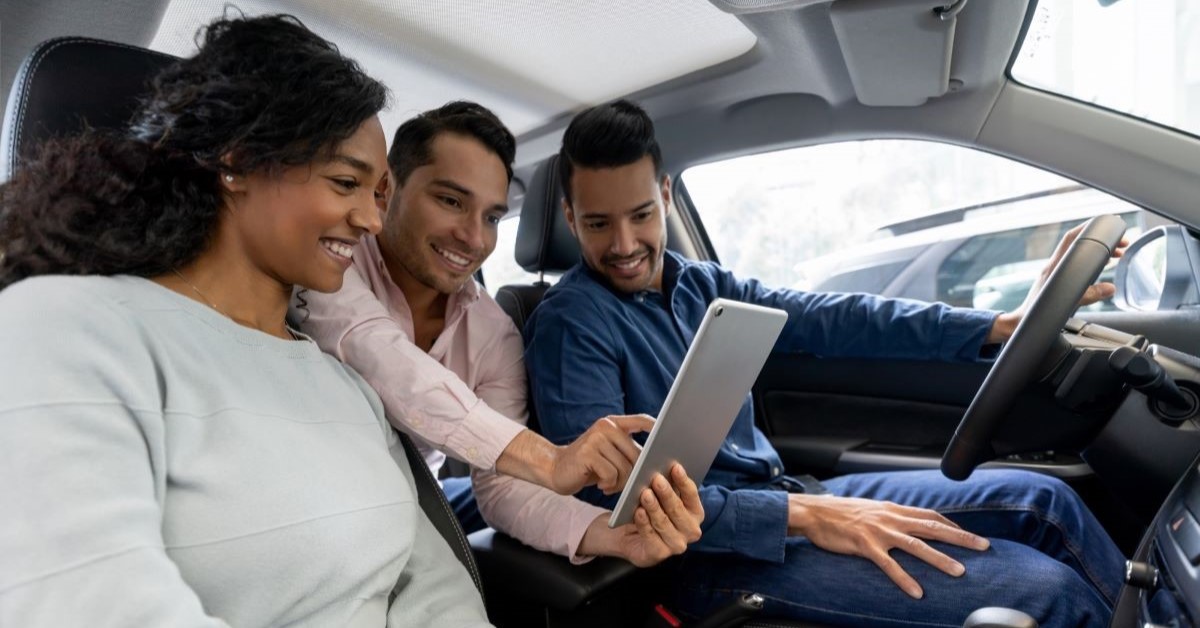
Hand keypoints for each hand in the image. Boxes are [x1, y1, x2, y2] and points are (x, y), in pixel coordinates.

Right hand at [549, 414, 654, 494]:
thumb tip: (656, 464)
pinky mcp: (588, 453)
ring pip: (625, 468)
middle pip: (637, 454)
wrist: (555, 468)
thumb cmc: (589, 465)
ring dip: (620, 483)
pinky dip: (609, 486)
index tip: (671, 437)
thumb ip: (629, 452)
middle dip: (634, 475)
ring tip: (609, 484)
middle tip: (624, 484)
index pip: (642, 420)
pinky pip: (612, 475)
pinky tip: (600, 485)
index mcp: (613, 423)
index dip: (658, 429)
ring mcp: (596, 438)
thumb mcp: (610, 454)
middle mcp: (606, 426)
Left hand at [577, 464, 703, 566]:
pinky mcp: (659, 554)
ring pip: (663, 522)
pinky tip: (638, 512)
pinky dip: (644, 523)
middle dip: (667, 493)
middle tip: (656, 479)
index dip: (683, 481)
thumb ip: (666, 485)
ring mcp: (676, 545)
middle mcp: (691, 531)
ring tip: (645, 493)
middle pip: (677, 509)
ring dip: (654, 507)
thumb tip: (664, 467)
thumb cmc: (651, 511)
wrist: (630, 536)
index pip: (691, 495)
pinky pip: (650, 536)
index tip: (675, 466)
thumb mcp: (660, 497)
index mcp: (696, 513)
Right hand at [787, 494, 988, 598]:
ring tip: (960, 572)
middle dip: (961, 538)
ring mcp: (879, 531)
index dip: (952, 526)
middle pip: (932, 527)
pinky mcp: (865, 545)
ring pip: (917, 545)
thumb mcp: (870, 509)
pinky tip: (917, 592)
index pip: (930, 515)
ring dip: (940, 559)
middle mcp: (891, 518)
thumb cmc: (839, 513)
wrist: (813, 511)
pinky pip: (889, 564)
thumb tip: (905, 524)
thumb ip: (889, 516)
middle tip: (984, 547)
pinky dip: (904, 579)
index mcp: (893, 509)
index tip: (971, 536)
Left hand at [987, 221, 1129, 342]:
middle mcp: (1053, 265)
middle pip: (1079, 243)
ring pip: (1079, 254)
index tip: (1108, 224)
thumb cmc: (1037, 313)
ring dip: (1099, 250)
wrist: (1022, 321)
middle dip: (1102, 240)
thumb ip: (1089, 296)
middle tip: (1122, 244)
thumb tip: (1110, 288)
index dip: (1089, 227)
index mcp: (1054, 266)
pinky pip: (1077, 263)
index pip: (1071, 238)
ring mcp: (1054, 271)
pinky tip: (1104, 264)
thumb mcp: (1067, 304)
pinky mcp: (1056, 278)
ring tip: (1118, 253)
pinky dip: (1093, 260)